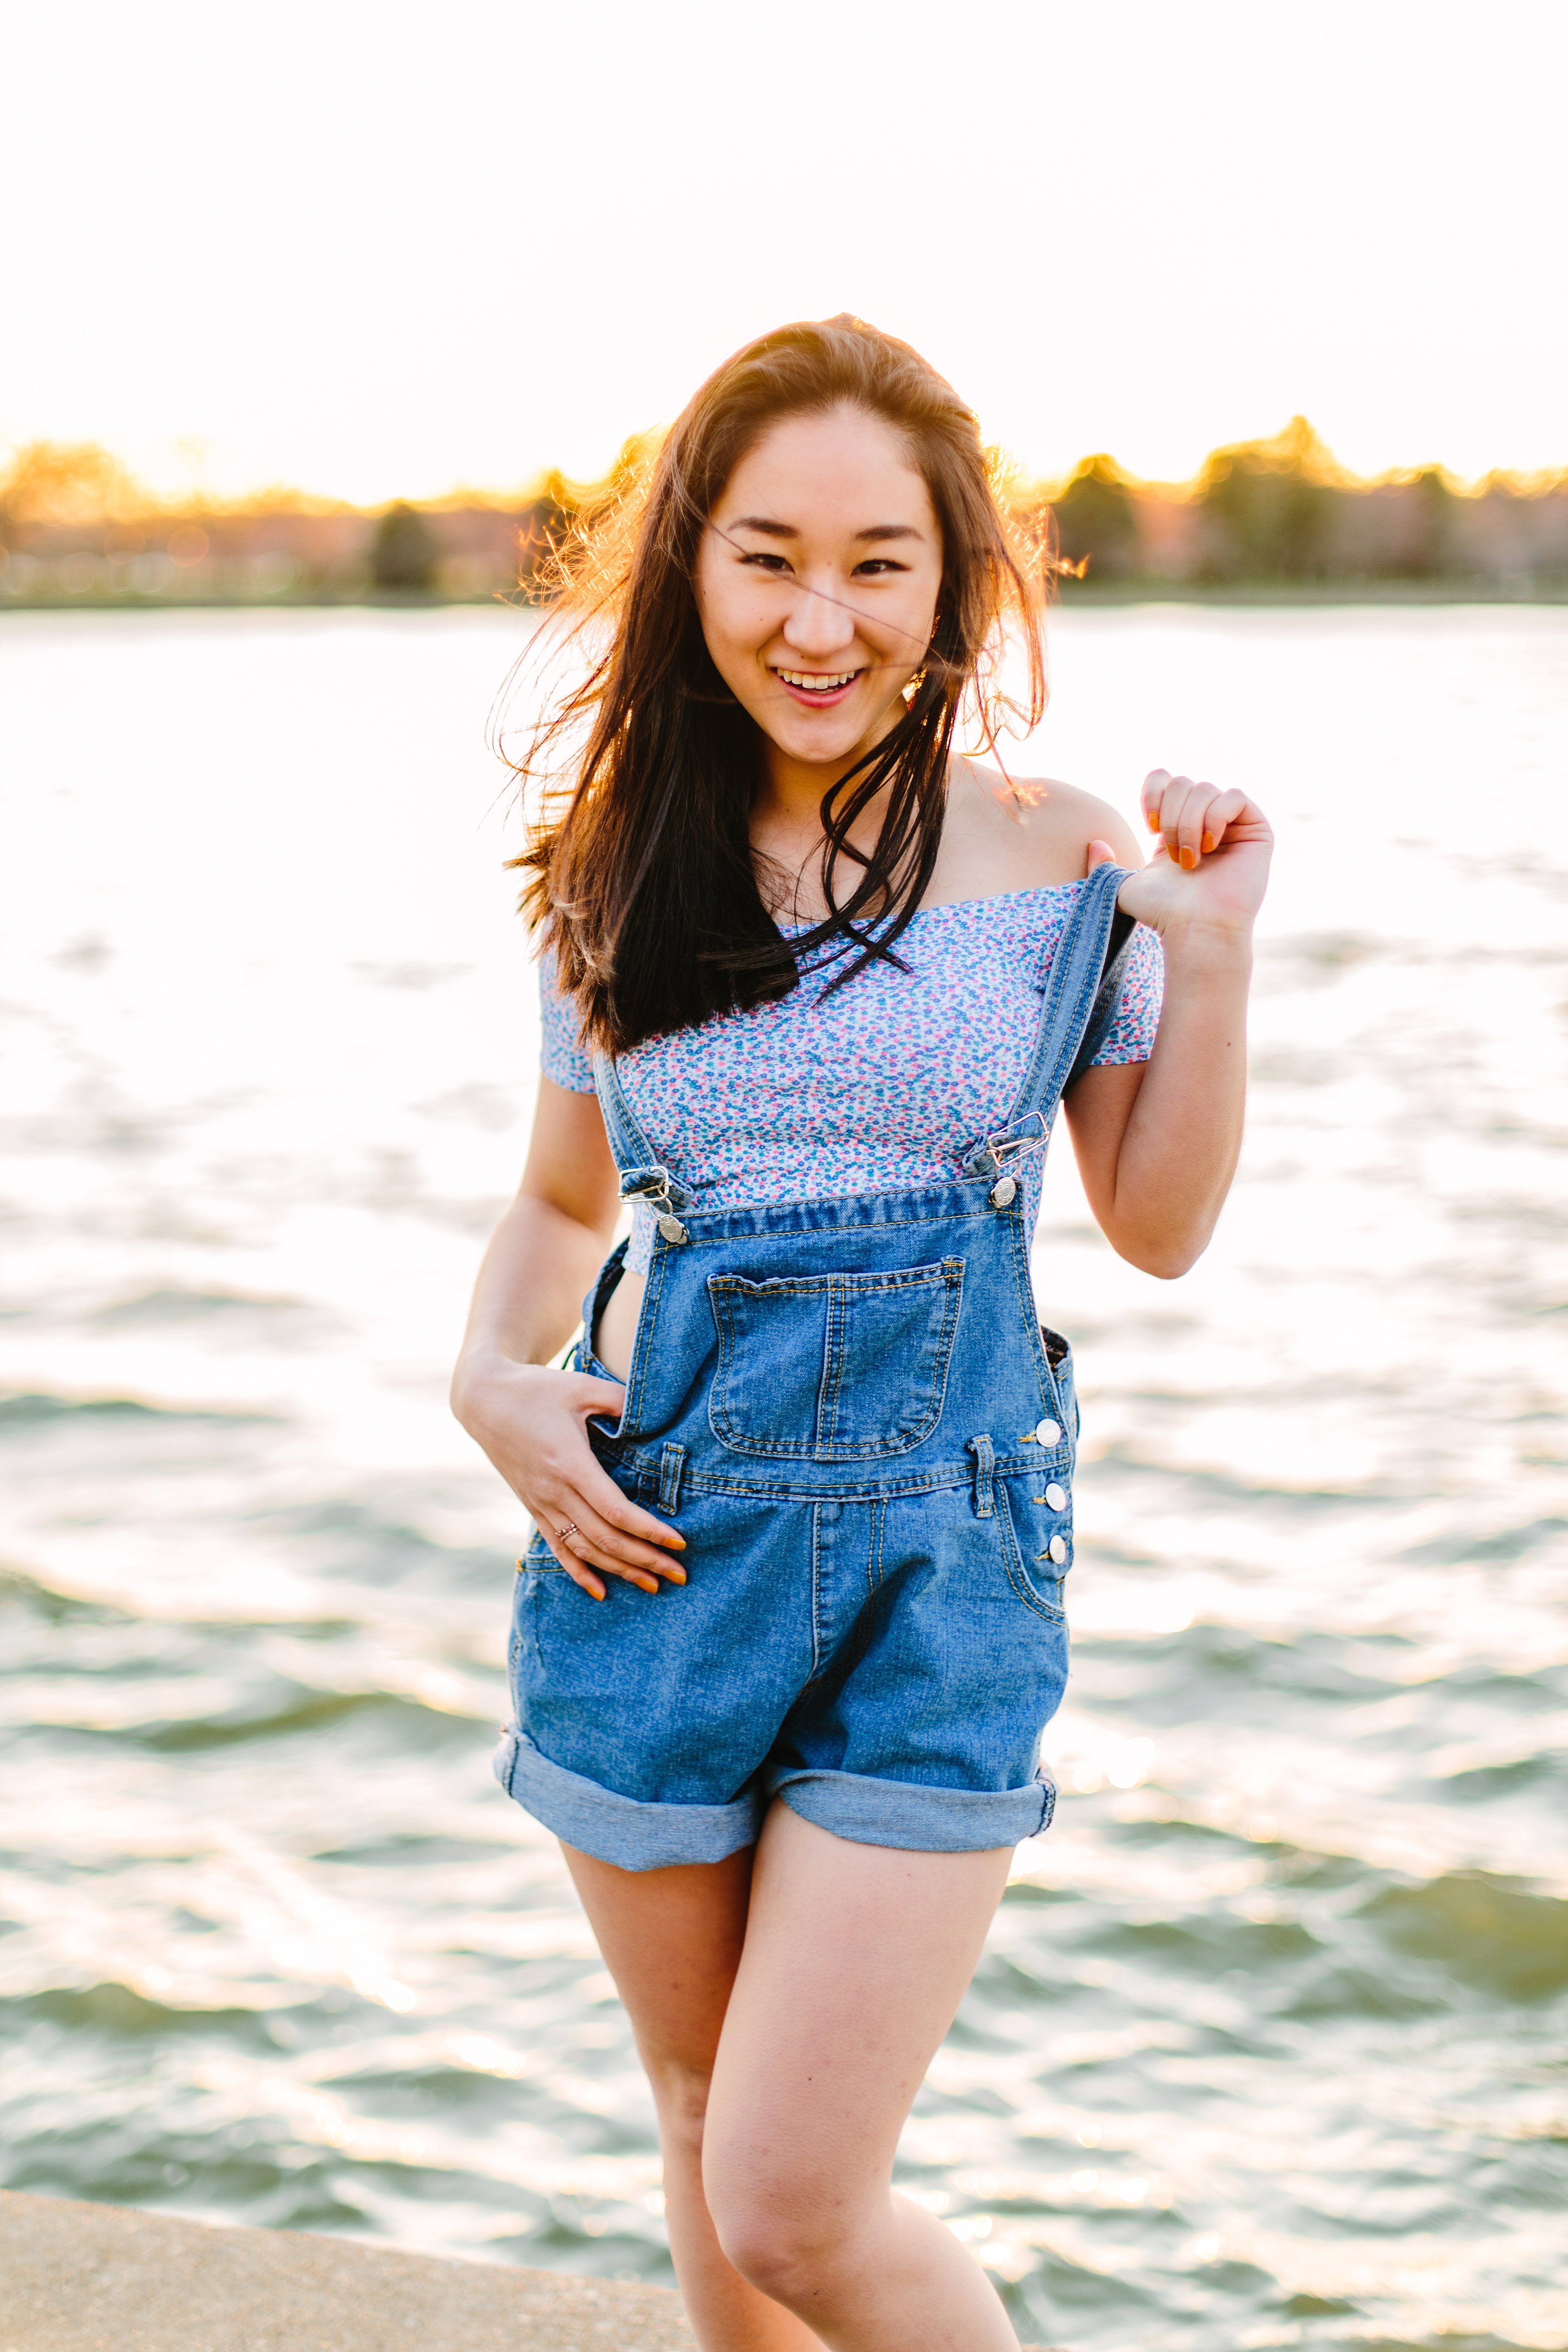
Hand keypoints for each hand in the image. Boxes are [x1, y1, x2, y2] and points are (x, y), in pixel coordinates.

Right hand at [451, 1353, 685, 1600]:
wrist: (484, 1400)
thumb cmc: (537, 1389)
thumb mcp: (582, 1387)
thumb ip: (621, 1402)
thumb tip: (657, 1414)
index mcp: (570, 1464)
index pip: (616, 1511)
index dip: (649, 1531)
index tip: (679, 1541)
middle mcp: (555, 1491)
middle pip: (605, 1539)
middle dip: (645, 1559)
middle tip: (680, 1574)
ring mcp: (541, 1503)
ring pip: (585, 1549)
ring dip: (620, 1570)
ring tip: (653, 1585)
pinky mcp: (533, 1507)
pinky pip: (557, 1548)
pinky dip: (579, 1572)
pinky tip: (600, 1591)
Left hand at [1087, 769, 1272, 941]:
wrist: (1194, 929)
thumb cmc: (1162, 913)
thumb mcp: (1122, 886)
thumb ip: (1103, 866)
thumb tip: (1094, 843)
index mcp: (1176, 826)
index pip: (1165, 779)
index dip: (1153, 795)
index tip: (1149, 828)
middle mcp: (1205, 820)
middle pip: (1182, 782)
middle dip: (1170, 817)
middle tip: (1173, 854)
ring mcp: (1232, 824)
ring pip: (1205, 788)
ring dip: (1189, 824)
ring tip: (1191, 859)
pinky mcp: (1257, 829)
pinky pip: (1234, 796)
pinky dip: (1215, 818)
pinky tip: (1211, 846)